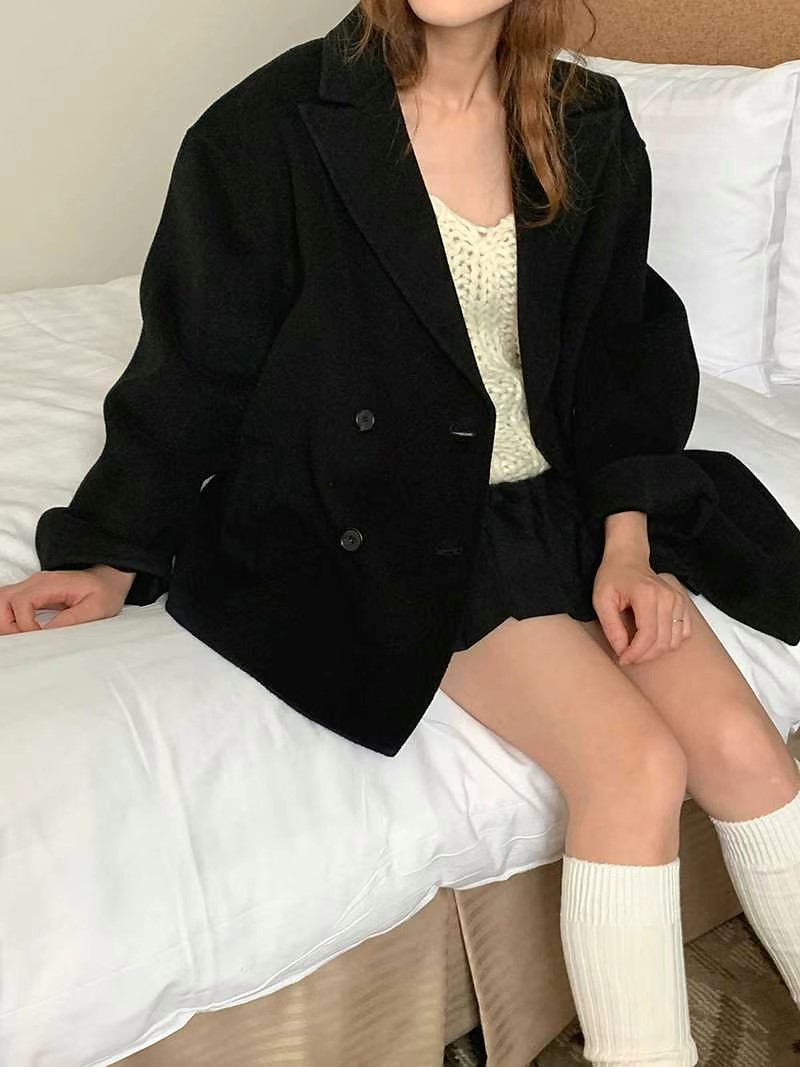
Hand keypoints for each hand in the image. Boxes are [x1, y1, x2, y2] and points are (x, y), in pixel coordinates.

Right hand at [0, 566, 133, 634]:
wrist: (108, 580)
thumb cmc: (105, 592)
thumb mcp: (98, 608)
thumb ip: (73, 619)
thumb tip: (48, 633)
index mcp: (51, 583)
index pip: (21, 602)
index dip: (25, 624)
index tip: (40, 637)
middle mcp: (36, 582)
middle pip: (3, 600)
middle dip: (7, 624)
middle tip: (25, 639)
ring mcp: (31, 587)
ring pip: (2, 602)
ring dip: (5, 622)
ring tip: (22, 637)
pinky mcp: (31, 595)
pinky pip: (9, 605)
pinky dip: (9, 620)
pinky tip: (22, 633)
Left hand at [592, 551, 692, 665]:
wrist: (628, 559)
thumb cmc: (613, 577)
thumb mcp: (601, 601)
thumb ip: (611, 627)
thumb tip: (622, 650)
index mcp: (647, 595)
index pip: (648, 636)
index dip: (635, 654)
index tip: (623, 658)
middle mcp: (667, 597)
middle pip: (662, 642)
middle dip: (644, 656)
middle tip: (628, 656)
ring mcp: (678, 600)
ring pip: (674, 641)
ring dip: (656, 652)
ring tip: (638, 648)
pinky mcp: (682, 604)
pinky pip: (684, 633)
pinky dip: (669, 642)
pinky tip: (653, 639)